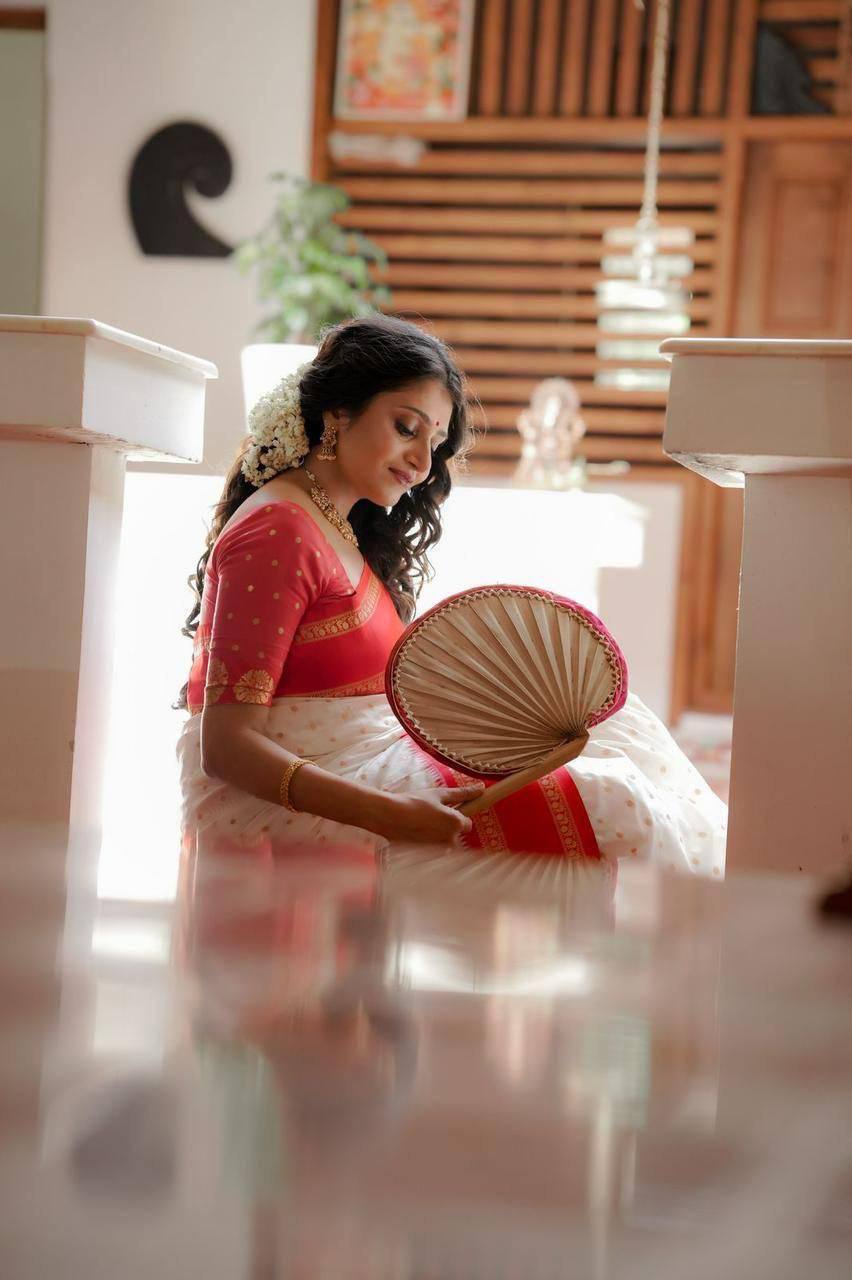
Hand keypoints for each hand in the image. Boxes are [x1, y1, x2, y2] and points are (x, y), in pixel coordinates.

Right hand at [371, 783, 485, 845]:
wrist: (388, 816)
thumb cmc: (413, 802)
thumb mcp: (438, 794)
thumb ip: (462, 793)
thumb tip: (482, 787)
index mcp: (456, 823)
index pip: (467, 824)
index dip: (456, 816)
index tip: (444, 811)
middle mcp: (450, 839)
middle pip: (455, 835)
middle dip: (446, 827)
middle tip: (428, 816)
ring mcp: (437, 850)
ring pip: (444, 843)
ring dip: (436, 835)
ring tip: (419, 823)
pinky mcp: (426, 856)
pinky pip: (432, 850)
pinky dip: (426, 842)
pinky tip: (415, 832)